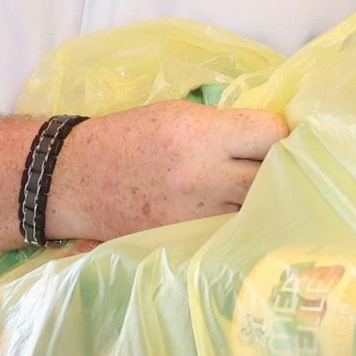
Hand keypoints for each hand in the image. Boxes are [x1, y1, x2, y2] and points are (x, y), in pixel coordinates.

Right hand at [45, 101, 283, 243]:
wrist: (76, 179)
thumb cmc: (127, 138)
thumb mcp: (176, 114)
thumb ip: (223, 126)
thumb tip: (269, 137)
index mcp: (200, 134)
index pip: (272, 132)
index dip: (278, 134)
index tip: (269, 139)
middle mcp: (204, 177)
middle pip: (273, 176)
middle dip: (277, 169)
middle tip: (270, 168)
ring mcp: (197, 215)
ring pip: (256, 211)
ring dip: (259, 202)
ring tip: (248, 193)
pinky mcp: (187, 241)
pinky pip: (231, 233)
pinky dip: (236, 225)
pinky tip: (229, 216)